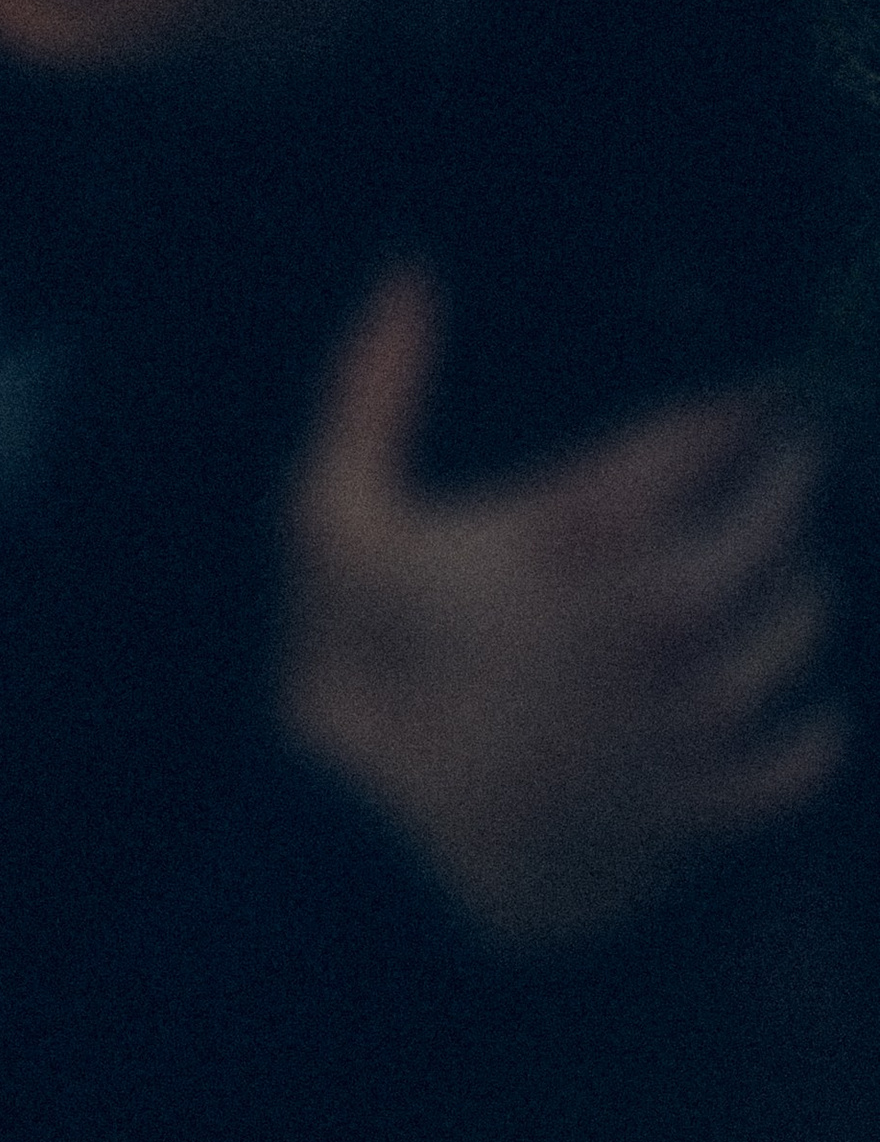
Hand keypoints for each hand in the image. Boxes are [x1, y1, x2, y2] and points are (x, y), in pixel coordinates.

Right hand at [279, 268, 846, 949]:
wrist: (375, 864)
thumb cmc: (353, 674)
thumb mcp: (332, 512)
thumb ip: (373, 384)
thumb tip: (408, 277)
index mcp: (586, 531)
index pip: (708, 438)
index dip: (747, 404)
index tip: (768, 387)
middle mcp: (667, 612)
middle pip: (776, 521)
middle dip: (788, 477)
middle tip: (791, 452)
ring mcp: (694, 715)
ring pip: (798, 629)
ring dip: (797, 587)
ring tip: (787, 563)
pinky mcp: (703, 805)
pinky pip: (799, 754)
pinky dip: (810, 724)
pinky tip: (804, 705)